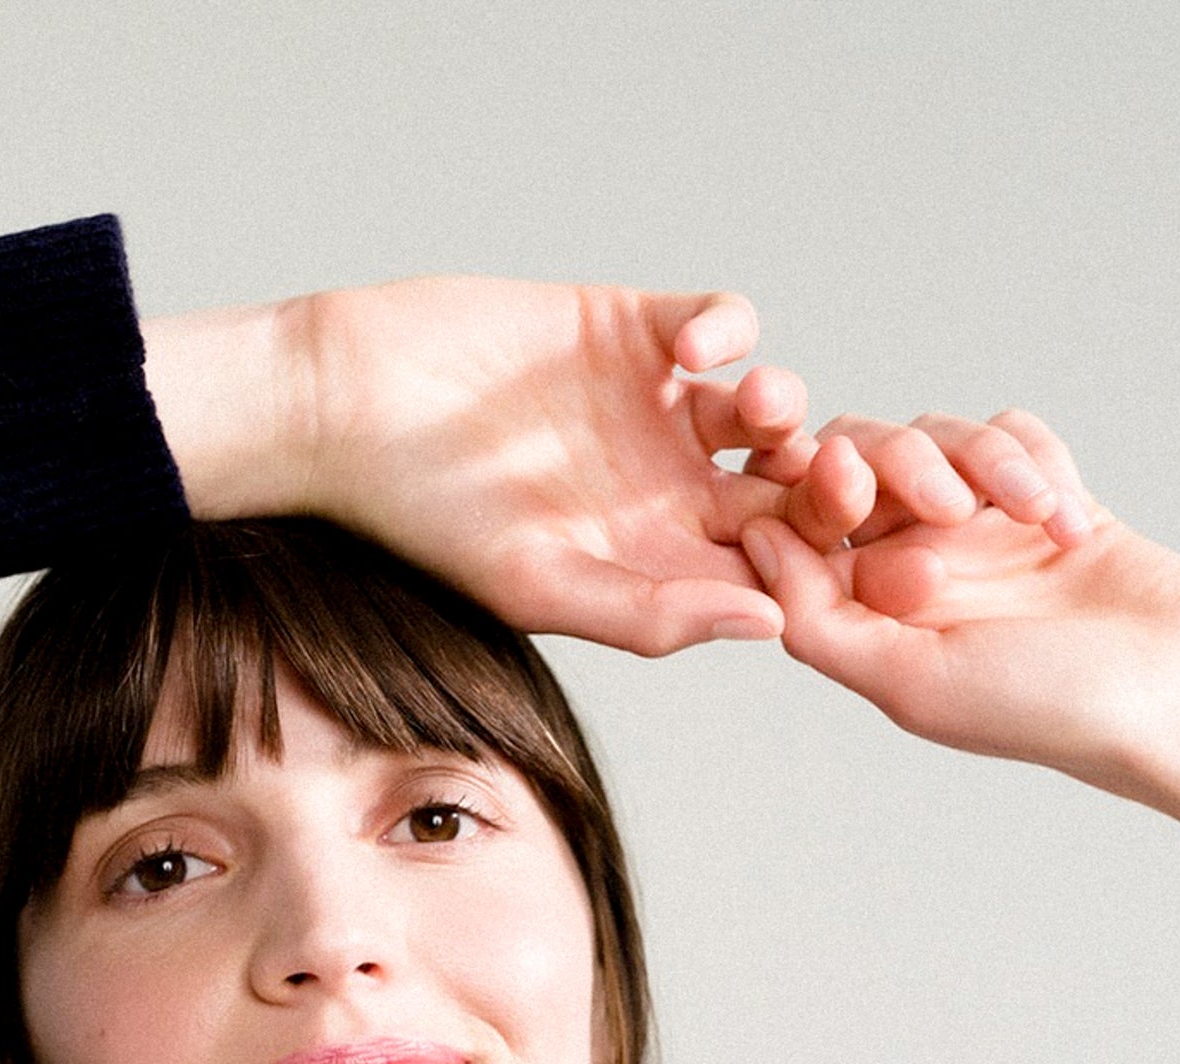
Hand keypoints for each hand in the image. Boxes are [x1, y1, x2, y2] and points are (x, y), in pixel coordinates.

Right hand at [145, 279, 848, 656]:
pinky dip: (727, 327)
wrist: (349, 406)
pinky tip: (694, 347)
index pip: (767, 570)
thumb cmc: (424, 517)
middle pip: (787, 490)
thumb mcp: (539, 584)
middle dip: (826, 482)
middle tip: (830, 473)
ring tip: (752, 411)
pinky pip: (718, 323)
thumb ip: (654, 613)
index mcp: (652, 563)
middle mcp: (662, 491)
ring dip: (782, 405)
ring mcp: (651, 409)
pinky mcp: (628, 329)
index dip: (814, 561)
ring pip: (767, 407)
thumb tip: (772, 624)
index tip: (828, 550)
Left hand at [737, 408, 1179, 882]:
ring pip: (934, 435)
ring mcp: (973, 528)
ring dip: (984, 464)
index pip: (797, 523)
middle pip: (857, 458)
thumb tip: (753, 548)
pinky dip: (1037, 463)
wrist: (1178, 687)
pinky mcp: (1036, 494)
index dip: (805, 487)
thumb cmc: (1044, 705)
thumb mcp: (911, 682)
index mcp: (863, 614)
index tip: (834, 479)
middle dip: (896, 461)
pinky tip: (1072, 522)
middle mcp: (907, 565)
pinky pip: (1007, 432)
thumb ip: (821, 621)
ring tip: (1042, 524)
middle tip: (951, 501)